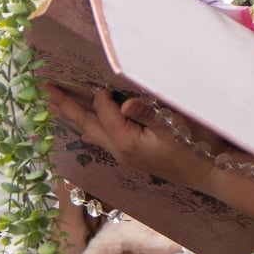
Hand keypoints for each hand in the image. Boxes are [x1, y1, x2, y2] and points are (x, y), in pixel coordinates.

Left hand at [46, 87, 213, 189]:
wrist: (208, 172)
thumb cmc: (193, 146)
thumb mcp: (174, 126)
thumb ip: (149, 113)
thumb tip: (126, 103)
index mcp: (126, 141)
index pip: (103, 110)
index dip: (101, 95)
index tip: (104, 81)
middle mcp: (119, 150)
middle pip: (86, 124)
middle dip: (66, 106)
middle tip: (45, 88)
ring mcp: (124, 155)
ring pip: (92, 132)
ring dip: (74, 116)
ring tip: (56, 103)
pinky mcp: (130, 156)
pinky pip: (102, 137)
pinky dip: (89, 125)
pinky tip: (87, 123)